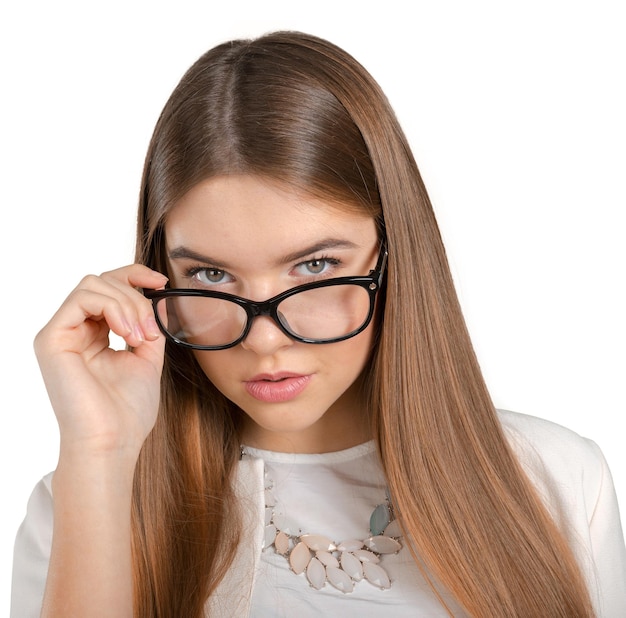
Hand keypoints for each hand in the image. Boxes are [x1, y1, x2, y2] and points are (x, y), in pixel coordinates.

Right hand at [34, 264, 168, 459]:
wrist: (113, 442)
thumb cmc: (128, 411)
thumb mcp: (148, 358)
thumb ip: (149, 326)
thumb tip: (157, 296)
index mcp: (94, 335)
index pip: (109, 288)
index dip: (135, 277)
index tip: (162, 283)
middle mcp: (74, 331)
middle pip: (102, 281)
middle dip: (136, 296)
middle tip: (150, 331)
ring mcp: (60, 334)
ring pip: (92, 284)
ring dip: (127, 304)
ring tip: (139, 337)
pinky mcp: (51, 339)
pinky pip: (82, 299)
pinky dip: (112, 308)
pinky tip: (126, 334)